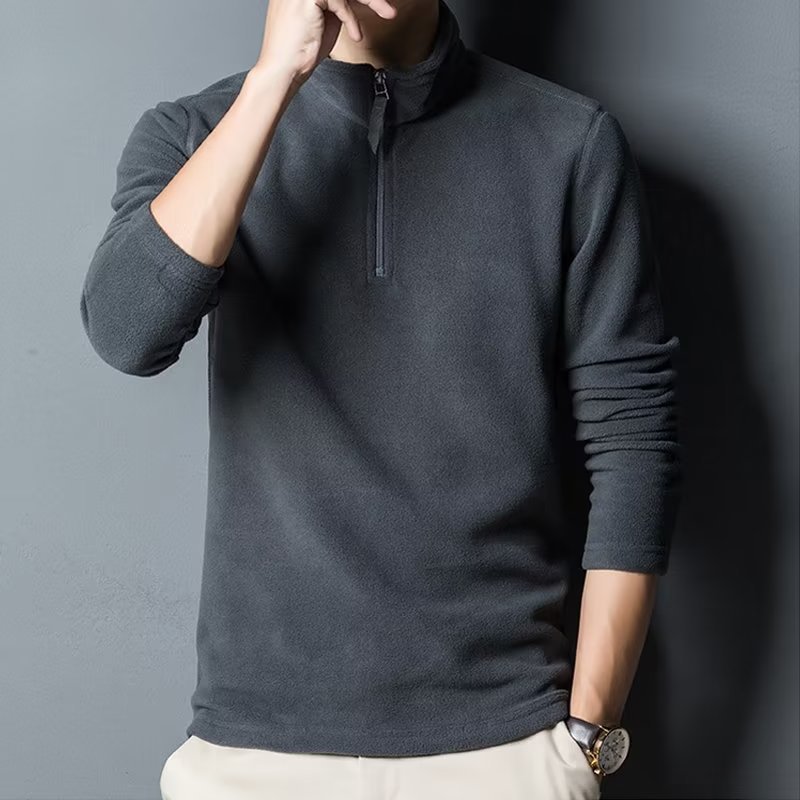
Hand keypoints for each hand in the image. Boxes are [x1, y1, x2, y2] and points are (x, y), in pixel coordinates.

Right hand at [255, 0, 397, 87]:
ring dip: (371, 0)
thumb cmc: (300, 52)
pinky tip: (355, 35)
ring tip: (386, 14)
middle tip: (389, 8)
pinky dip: (351, 18)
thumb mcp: (327, 21)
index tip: (378, 3)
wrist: (282, 70)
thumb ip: (340, 5)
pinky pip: (340, 0)